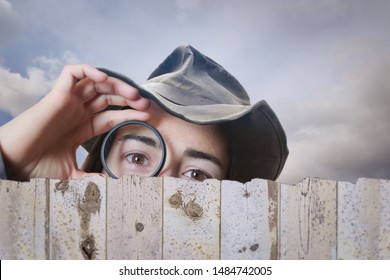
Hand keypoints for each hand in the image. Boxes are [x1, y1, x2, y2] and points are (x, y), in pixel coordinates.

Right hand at [0, 64, 150, 179]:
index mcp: (83, 127)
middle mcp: (78, 111)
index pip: (113, 115)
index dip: (130, 114)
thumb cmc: (37, 168)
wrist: (13, 163)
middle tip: (145, 103)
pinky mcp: (57, 93)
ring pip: (96, 82)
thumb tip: (113, 186)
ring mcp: (68, 101)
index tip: (148, 117)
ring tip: (133, 94)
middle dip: (128, 97)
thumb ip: (92, 177)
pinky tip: (104, 78)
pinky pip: (72, 73)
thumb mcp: (73, 175)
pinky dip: (88, 70)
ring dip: (116, 84)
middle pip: (109, 96)